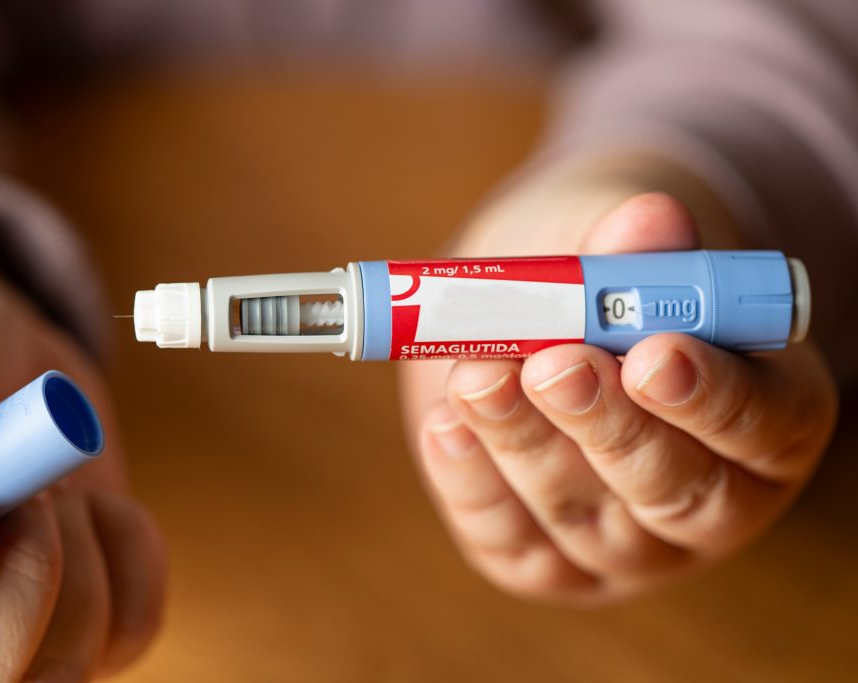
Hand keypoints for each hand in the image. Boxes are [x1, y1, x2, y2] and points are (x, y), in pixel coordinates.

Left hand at [401, 189, 837, 604]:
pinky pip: (508, 539)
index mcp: (770, 420)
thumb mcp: (621, 252)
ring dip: (519, 440)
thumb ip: (634, 246)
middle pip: (670, 487)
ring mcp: (625, 547)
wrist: (534, 326)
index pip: (762, 426)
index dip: (710, 396)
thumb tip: (649, 217)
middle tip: (551, 366)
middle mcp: (710, 502)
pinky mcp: (545, 563)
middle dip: (603, 424)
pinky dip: (471, 481)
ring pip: (578, 514)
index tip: (652, 352)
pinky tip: (445, 425)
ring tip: (475, 376)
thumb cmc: (602, 289)